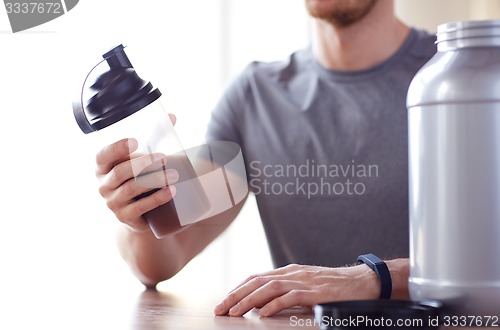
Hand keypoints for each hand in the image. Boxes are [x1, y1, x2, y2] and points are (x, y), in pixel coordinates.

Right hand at [95, 116, 178, 231]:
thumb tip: (171, 116)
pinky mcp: (125, 217)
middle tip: (164, 157)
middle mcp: (103, 185)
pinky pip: (140, 207)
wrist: (138, 215)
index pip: (102, 156)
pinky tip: (171, 192)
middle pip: (120, 172)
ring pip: (131, 189)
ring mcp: (112, 203)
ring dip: (153, 180)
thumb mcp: (141, 159)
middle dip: (143, 163)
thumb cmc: (138, 179)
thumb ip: (154, 138)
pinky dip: (156, 198)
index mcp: (103, 168)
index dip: (117, 148)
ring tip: (174, 175)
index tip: (135, 140)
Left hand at [214, 263, 379, 316]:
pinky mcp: (315, 292)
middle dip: (236, 295)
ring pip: (269, 288)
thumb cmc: (333, 285)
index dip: (238, 288)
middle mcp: (292, 273)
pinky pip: (290, 297)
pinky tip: (263, 314)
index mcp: (289, 271)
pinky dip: (274, 305)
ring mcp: (303, 281)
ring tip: (235, 312)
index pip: (257, 277)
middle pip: (257, 281)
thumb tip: (263, 304)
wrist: (360, 281)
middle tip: (221, 308)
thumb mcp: (305, 284)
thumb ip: (286, 290)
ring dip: (249, 300)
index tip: (225, 300)